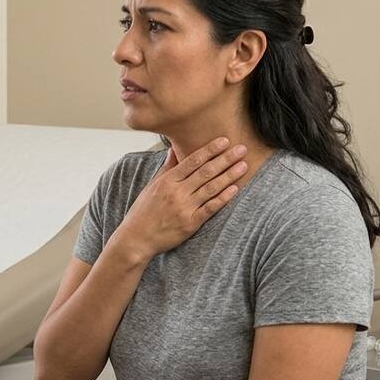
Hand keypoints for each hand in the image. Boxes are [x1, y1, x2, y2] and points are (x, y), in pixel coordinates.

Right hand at [112, 137, 246, 260]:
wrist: (136, 238)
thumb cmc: (143, 211)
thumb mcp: (151, 186)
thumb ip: (167, 168)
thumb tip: (174, 149)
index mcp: (167, 181)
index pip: (192, 161)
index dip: (210, 150)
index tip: (224, 141)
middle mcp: (176, 192)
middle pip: (205, 172)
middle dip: (225, 159)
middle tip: (241, 149)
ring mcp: (184, 208)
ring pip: (211, 188)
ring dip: (229, 175)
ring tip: (243, 165)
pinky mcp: (191, 223)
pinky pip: (210, 208)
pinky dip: (223, 198)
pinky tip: (235, 189)